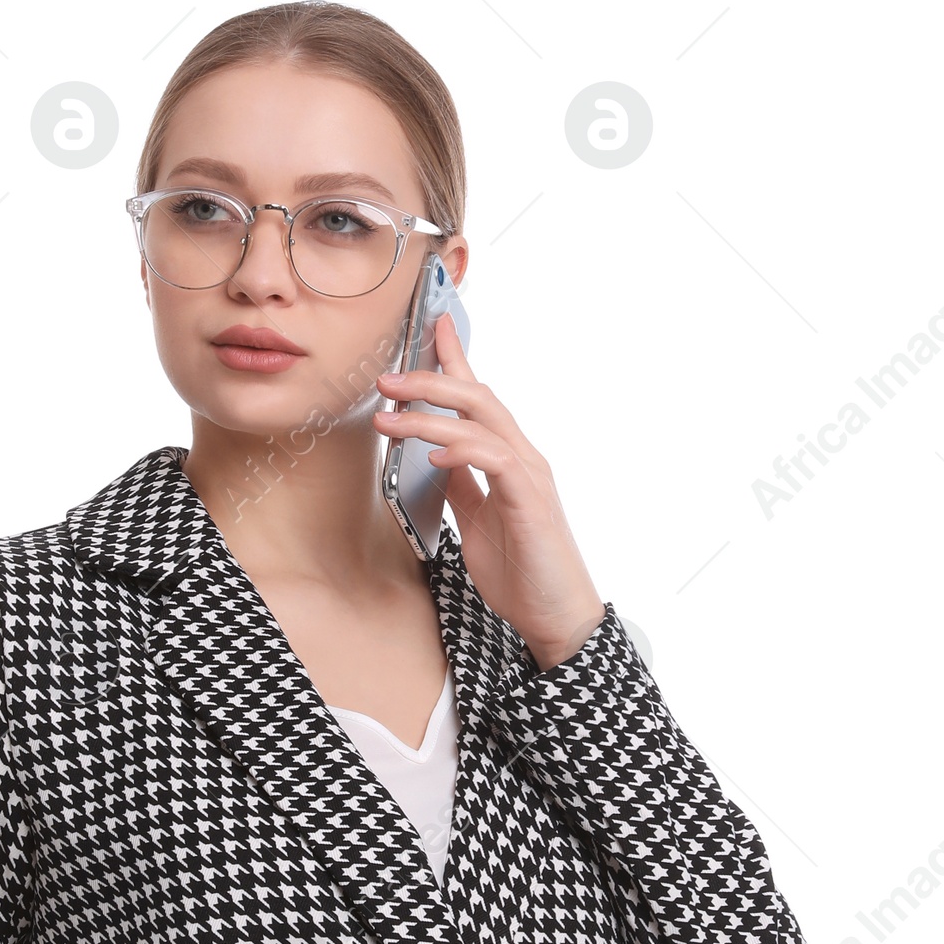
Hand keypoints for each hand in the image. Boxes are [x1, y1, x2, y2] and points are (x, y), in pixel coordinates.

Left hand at [374, 310, 606, 671]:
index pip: (480, 399)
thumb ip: (460, 487)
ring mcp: (529, 477)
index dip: (457, 360)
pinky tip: (435, 454)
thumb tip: (432, 460)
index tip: (433, 327)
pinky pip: (496, 461)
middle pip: (477, 399)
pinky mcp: (530, 502)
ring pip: (481, 424)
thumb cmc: (522, 572)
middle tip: (386, 379)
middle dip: (430, 380)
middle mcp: (523, 458)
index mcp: (509, 459)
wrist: (556, 615)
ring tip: (389, 418)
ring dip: (430, 416)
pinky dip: (463, 451)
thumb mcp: (477, 522)